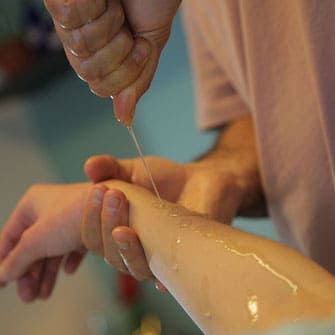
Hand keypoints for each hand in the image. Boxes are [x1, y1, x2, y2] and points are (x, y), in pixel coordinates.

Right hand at [0, 183, 88, 301]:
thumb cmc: (72, 216)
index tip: (2, 283)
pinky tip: (68, 272)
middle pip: (32, 246)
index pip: (10, 236)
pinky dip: (68, 260)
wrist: (114, 207)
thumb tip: (3, 275)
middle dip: (29, 273)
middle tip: (29, 297)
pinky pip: (72, 246)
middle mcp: (50, 209)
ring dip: (47, 272)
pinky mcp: (87, 225)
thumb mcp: (37, 240)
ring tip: (43, 295)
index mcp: (33, 204)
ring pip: (52, 249)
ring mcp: (70, 218)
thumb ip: (17, 260)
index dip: (4, 260)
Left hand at [44, 0, 180, 123]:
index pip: (100, 88)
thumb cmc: (152, 3)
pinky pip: (70, 19)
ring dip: (110, 27)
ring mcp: (66, 23)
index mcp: (100, 58)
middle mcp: (79, 43)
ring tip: (115, 5)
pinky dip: (94, 7)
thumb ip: (136, 84)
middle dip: (119, 51)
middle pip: (89, 72)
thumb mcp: (149, 49)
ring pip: (81, 49)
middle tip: (127, 25)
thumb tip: (125, 120)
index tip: (141, 45)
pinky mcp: (59, 3)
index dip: (125, 73)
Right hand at [81, 153, 253, 286]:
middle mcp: (134, 248)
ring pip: (133, 268)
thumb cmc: (165, 178)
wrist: (202, 179)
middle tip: (115, 195)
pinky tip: (155, 265)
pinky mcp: (182, 261)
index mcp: (118, 230)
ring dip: (125, 248)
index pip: (94, 237)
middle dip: (107, 225)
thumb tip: (89, 166)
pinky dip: (159, 276)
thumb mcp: (134, 169)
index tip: (99, 189)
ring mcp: (158, 258)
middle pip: (110, 255)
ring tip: (125, 226)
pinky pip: (166, 278)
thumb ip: (110, 167)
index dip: (91, 217)